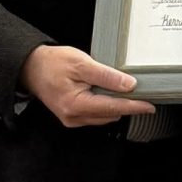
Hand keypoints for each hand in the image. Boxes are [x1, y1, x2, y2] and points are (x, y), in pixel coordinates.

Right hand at [19, 44, 155, 127]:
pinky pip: (96, 113)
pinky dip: (105, 104)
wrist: (31, 67)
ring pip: (104, 115)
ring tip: (124, 88)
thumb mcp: (82, 63)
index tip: (150, 105)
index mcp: (76, 105)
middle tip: (141, 90)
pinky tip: (108, 91)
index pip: (113, 108)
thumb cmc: (53, 63)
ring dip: (116, 103)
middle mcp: (74, 117)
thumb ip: (106, 76)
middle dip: (127, 104)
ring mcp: (72, 119)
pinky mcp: (72, 116)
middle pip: (110, 113)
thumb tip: (129, 85)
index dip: (134, 106)